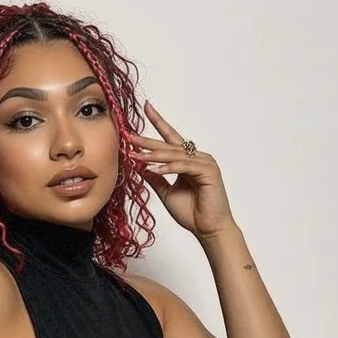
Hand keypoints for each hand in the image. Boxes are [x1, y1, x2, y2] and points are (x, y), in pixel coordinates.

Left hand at [128, 100, 236, 239]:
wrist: (208, 230)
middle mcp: (198, 158)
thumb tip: (141, 166)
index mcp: (188, 161)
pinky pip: (183, 166)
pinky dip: (167, 168)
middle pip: (169, 145)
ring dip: (153, 155)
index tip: (146, 107)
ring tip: (135, 154)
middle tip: (129, 135)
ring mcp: (205, 163)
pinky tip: (153, 169)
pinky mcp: (209, 171)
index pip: (171, 138)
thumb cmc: (191, 213)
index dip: (158, 122)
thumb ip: (155, 177)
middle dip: (147, 140)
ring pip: (175, 154)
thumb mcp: (166, 192)